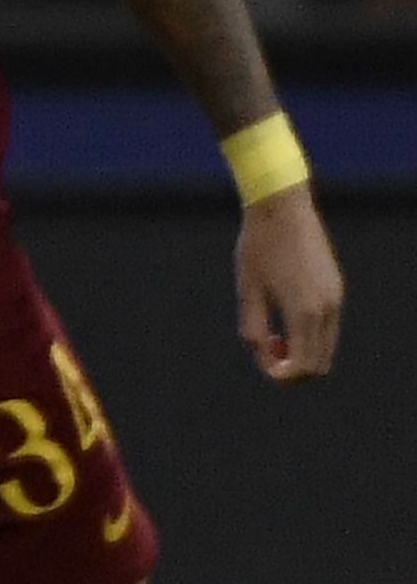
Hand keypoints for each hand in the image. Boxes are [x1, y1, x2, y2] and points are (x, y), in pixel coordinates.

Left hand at [236, 189, 343, 382]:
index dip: (282, 376)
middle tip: (266, 353)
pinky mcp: (336, 287)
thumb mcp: (248, 291)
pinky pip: (328, 326)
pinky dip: (310, 335)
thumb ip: (254, 329)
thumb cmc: (258, 247)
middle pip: (320, 362)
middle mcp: (328, 308)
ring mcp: (336, 297)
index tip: (263, 364)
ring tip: (272, 336)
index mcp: (305, 312)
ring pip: (326, 346)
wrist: (281, 208)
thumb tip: (264, 357)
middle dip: (294, 369)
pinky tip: (285, 319)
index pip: (303, 366)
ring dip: (302, 351)